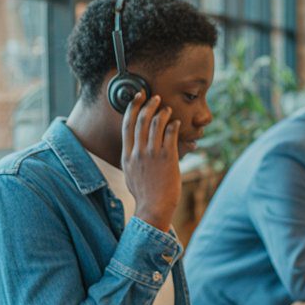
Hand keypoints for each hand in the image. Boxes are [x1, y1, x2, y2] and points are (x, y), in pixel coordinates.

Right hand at [122, 93, 180, 229]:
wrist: (154, 207)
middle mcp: (138, 152)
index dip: (132, 108)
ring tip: (167, 108)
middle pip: (141, 121)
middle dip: (148, 105)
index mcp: (127, 155)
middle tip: (155, 97)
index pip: (127, 125)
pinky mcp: (167, 158)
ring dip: (162, 113)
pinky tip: (177, 123)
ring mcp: (152, 154)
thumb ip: (131, 159)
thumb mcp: (130, 174)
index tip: (137, 97)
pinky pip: (170, 135)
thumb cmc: (144, 193)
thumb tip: (133, 150)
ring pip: (156, 125)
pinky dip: (173, 125)